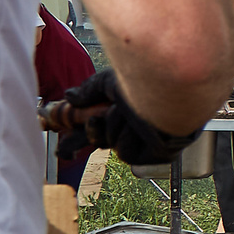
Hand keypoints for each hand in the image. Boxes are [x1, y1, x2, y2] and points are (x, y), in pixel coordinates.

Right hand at [54, 68, 206, 165]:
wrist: (171, 87)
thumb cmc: (149, 79)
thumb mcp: (112, 82)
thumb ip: (89, 91)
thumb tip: (68, 97)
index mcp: (121, 109)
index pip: (93, 127)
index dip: (74, 139)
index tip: (61, 149)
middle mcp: (130, 126)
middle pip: (99, 141)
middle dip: (94, 131)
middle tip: (96, 118)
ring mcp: (142, 141)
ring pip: (112, 144)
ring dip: (117, 126)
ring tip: (133, 111)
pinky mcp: (154, 155)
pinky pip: (127, 153)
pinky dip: (130, 138)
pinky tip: (145, 126)